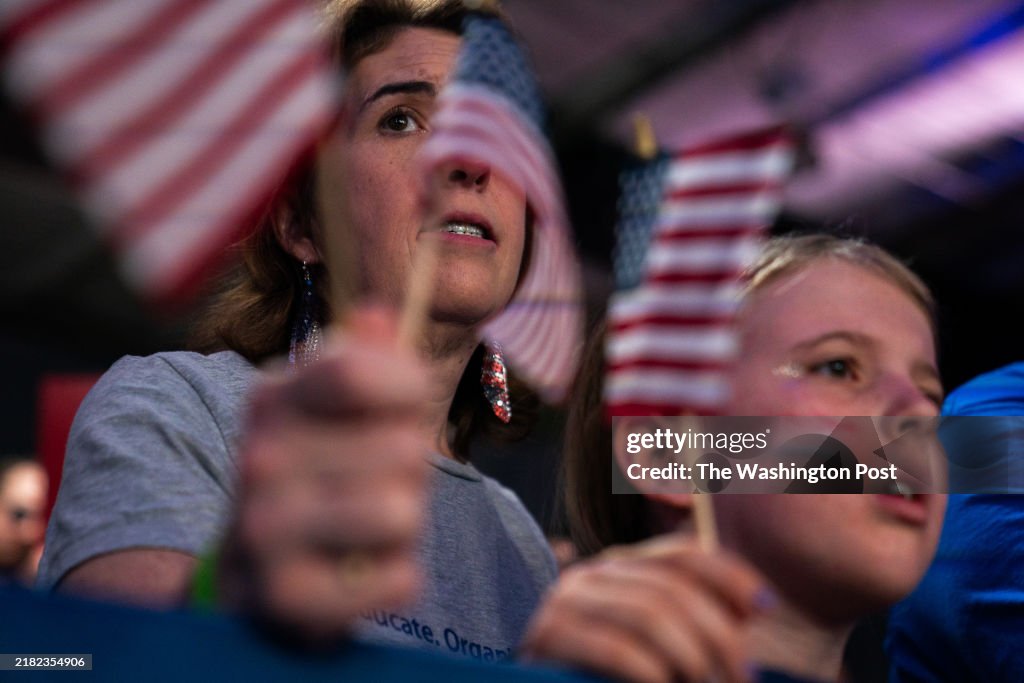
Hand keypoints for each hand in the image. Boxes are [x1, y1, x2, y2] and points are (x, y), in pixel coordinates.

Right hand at [221, 305, 430, 641]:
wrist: (257, 583)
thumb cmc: (317, 483)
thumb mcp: (334, 414)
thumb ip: (363, 362)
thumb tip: (381, 311)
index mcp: (271, 399)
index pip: (359, 371)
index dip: (407, 388)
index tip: (405, 407)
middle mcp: (258, 458)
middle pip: (403, 446)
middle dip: (411, 472)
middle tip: (375, 486)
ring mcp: (265, 530)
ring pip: (400, 511)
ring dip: (404, 526)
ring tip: (368, 530)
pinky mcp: (286, 598)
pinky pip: (398, 578)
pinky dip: (397, 579)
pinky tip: (362, 573)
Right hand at [521, 534, 769, 682]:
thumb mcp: (667, 650)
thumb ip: (700, 622)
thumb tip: (758, 603)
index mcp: (620, 568)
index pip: (682, 553)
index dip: (729, 573)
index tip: (765, 607)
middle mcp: (591, 573)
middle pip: (672, 587)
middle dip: (719, 636)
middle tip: (741, 678)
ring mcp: (565, 601)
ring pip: (649, 613)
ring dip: (692, 658)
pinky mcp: (547, 634)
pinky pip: (616, 647)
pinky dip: (651, 673)